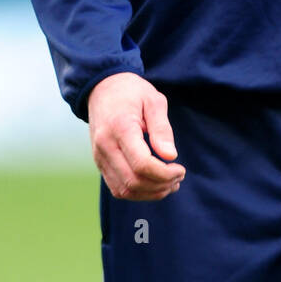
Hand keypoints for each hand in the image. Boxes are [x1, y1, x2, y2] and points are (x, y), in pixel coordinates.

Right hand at [87, 72, 185, 201]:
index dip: (165, 173)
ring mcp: (99, 157)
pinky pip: (118, 188)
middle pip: (133, 181)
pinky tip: (155, 184)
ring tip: (171, 183)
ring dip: (150, 193)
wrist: (102, 88)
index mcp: (120, 128)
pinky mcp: (100, 163)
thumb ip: (162, 128)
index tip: (181, 168)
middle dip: (161, 185)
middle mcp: (105, 146)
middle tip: (179, 176)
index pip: (142, 164)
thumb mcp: (153, 100)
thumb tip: (171, 156)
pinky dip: (138, 193)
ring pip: (124, 190)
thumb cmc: (132, 92)